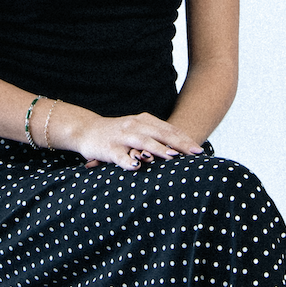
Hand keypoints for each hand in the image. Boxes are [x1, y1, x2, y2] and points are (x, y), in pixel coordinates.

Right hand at [74, 112, 203, 170]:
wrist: (86, 129)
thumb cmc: (117, 132)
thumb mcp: (137, 129)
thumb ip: (155, 135)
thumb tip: (180, 147)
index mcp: (143, 120)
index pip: (168, 130)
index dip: (184, 139)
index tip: (199, 151)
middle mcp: (134, 126)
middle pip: (160, 134)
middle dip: (178, 144)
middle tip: (194, 154)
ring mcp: (121, 136)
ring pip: (142, 142)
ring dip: (157, 149)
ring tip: (172, 157)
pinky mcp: (108, 148)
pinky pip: (119, 155)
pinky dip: (128, 160)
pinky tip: (136, 166)